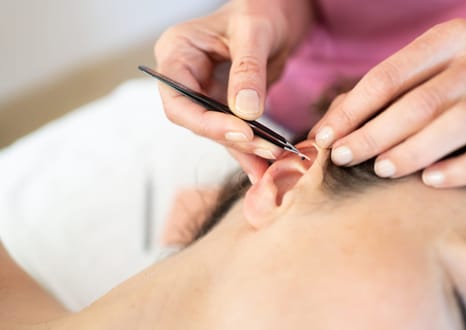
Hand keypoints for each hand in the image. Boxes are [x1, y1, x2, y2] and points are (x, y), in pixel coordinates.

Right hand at [155, 0, 312, 181]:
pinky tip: (266, 163)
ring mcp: (204, 92)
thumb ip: (248, 70)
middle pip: (196, 120)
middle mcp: (186, 76)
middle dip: (231, 139)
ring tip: (270, 167)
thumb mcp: (255, 32)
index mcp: (178, 52)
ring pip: (216, 130)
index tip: (242, 132)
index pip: (177, 100)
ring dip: (244, 150)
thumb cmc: (261, 8)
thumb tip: (245, 113)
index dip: (206, 122)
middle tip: (267, 151)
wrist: (278, 12)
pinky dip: (251, 147)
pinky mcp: (224, 104)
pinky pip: (233, 130)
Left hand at [310, 19, 465, 187]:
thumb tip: (319, 135)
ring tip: (382, 170)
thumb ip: (366, 101)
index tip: (324, 139)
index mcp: (447, 40)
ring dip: (415, 150)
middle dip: (375, 134)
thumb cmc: (445, 85)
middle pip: (421, 101)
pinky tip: (431, 181)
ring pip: (460, 124)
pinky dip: (464, 168)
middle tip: (344, 158)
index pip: (388, 77)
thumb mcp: (409, 79)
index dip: (352, 111)